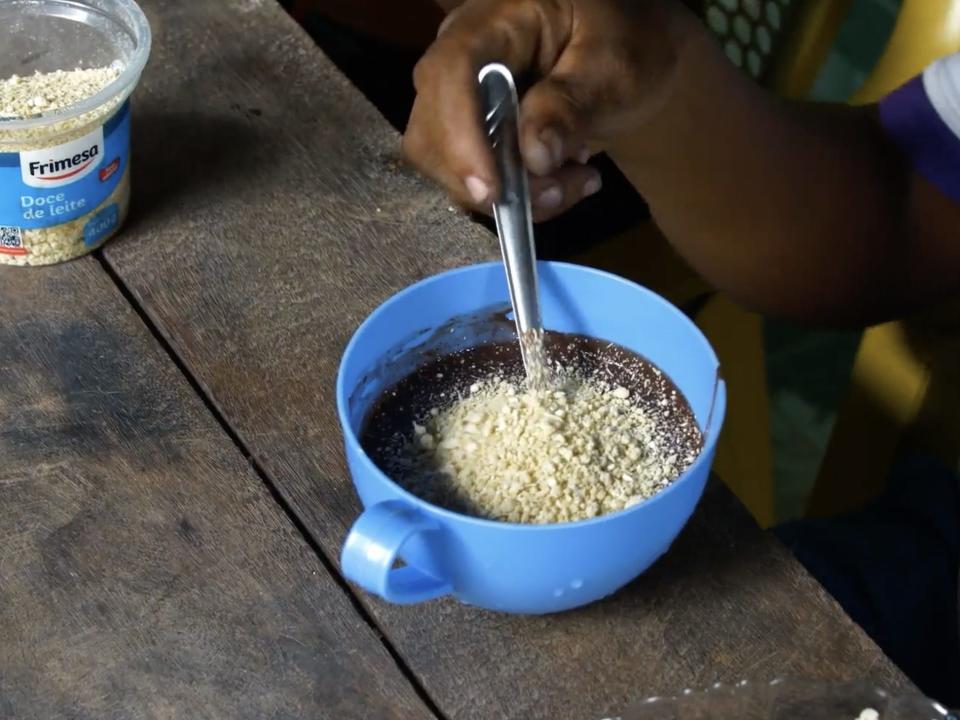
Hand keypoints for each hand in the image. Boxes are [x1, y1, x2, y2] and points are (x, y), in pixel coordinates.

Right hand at [402, 0, 696, 220]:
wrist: (632, 52)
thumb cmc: (625, 42)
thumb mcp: (613, 67)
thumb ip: (570, 106)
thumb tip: (533, 157)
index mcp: (493, 22)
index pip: (450, 73)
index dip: (459, 135)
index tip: (492, 189)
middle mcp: (461, 60)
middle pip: (433, 130)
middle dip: (489, 180)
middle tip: (558, 191)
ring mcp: (460, 101)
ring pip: (448, 167)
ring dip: (509, 195)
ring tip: (575, 182)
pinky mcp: (472, 137)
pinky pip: (474, 182)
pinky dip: (519, 199)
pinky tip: (564, 183)